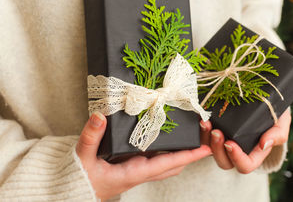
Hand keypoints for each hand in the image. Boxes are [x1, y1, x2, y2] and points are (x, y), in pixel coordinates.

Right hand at [76, 112, 210, 200]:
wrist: (74, 190)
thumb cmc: (80, 178)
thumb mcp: (82, 157)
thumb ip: (90, 137)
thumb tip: (100, 116)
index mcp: (133, 172)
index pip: (167, 164)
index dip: (187, 156)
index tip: (205, 149)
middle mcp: (141, 172)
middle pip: (174, 165)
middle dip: (191, 154)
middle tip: (204, 138)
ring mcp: (138, 169)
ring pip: (167, 162)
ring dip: (182, 152)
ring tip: (192, 135)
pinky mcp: (134, 165)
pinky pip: (157, 158)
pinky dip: (168, 150)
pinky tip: (169, 137)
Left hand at [200, 109, 290, 173]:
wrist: (264, 97)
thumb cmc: (275, 113)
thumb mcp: (281, 121)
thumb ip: (278, 134)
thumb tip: (264, 144)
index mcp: (254, 154)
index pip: (245, 166)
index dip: (237, 158)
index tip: (231, 143)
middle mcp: (237, 150)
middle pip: (224, 162)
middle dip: (217, 149)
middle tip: (216, 132)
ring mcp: (224, 141)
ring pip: (210, 150)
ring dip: (206, 139)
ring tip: (205, 123)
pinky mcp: (215, 129)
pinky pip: (203, 135)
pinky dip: (201, 129)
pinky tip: (201, 117)